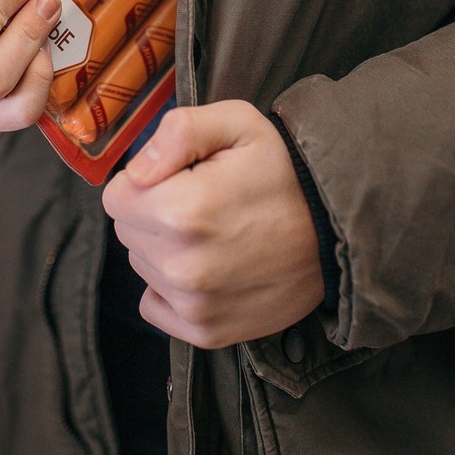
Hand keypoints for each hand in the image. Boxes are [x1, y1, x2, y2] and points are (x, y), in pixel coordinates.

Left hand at [102, 100, 324, 348]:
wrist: (338, 233)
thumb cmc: (284, 172)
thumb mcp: (238, 123)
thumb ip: (178, 130)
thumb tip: (136, 169)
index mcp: (181, 209)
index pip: (116, 196)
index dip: (145, 181)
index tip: (181, 178)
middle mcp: (182, 264)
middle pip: (127, 231)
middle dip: (153, 213)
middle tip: (203, 203)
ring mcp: (194, 304)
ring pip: (142, 266)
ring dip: (165, 249)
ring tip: (215, 234)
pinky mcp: (206, 331)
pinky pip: (154, 304)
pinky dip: (171, 288)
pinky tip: (210, 267)